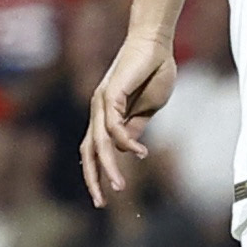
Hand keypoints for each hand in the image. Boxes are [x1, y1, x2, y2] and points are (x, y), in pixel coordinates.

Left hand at [80, 32, 177, 208]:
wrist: (157, 44)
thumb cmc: (154, 72)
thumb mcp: (147, 109)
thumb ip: (136, 127)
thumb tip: (129, 149)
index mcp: (107, 115)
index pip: (95, 150)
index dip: (97, 172)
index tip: (104, 195)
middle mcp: (99, 111)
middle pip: (89, 152)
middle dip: (93, 178)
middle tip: (101, 202)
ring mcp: (102, 103)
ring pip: (99, 144)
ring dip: (109, 168)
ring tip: (120, 187)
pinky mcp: (110, 95)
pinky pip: (113, 127)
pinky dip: (126, 142)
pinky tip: (141, 152)